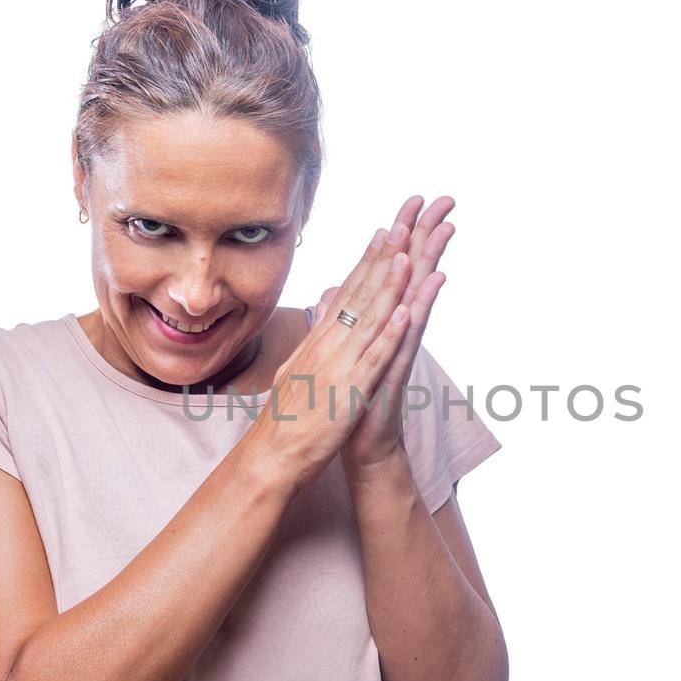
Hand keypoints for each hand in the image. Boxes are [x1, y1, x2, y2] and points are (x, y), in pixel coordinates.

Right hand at [239, 220, 416, 489]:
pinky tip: (404, 312)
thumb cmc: (287, 417)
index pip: (346, 293)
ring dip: (390, 287)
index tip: (384, 232)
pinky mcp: (349, 392)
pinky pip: (373, 360)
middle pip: (359, 295)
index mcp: (319, 341)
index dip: (367, 261)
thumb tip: (322, 315)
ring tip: (409, 255)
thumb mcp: (299, 370)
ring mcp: (338, 367)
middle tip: (402, 224)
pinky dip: (388, 335)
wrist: (272, 456)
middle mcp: (327, 346)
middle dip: (382, 259)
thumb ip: (314, 340)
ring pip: (369, 320)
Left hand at [326, 195, 454, 473]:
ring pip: (416, 298)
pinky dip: (417, 313)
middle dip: (426, 237)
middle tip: (444, 201)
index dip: (402, 235)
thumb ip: (343, 317)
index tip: (412, 200)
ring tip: (442, 231)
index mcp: (379, 321)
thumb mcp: (343, 352)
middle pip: (413, 274)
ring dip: (428, 265)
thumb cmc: (356, 399)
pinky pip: (409, 338)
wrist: (363, 445)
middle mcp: (395, 330)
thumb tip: (333, 289)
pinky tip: (426, 290)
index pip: (392, 270)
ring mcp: (400, 348)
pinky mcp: (397, 372)